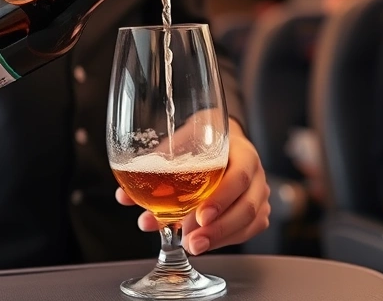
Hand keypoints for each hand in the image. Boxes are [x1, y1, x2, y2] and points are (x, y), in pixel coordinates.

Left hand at [116, 120, 270, 254]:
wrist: (220, 135)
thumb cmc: (200, 139)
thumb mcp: (181, 143)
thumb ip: (155, 167)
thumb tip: (123, 198)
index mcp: (242, 152)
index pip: (239, 176)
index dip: (220, 199)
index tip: (199, 216)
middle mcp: (256, 174)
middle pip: (246, 206)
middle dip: (218, 229)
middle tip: (191, 241)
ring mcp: (259, 194)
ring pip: (250, 223)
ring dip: (220, 239)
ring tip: (192, 247)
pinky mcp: (256, 211)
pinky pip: (247, 231)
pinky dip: (224, 240)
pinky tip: (204, 243)